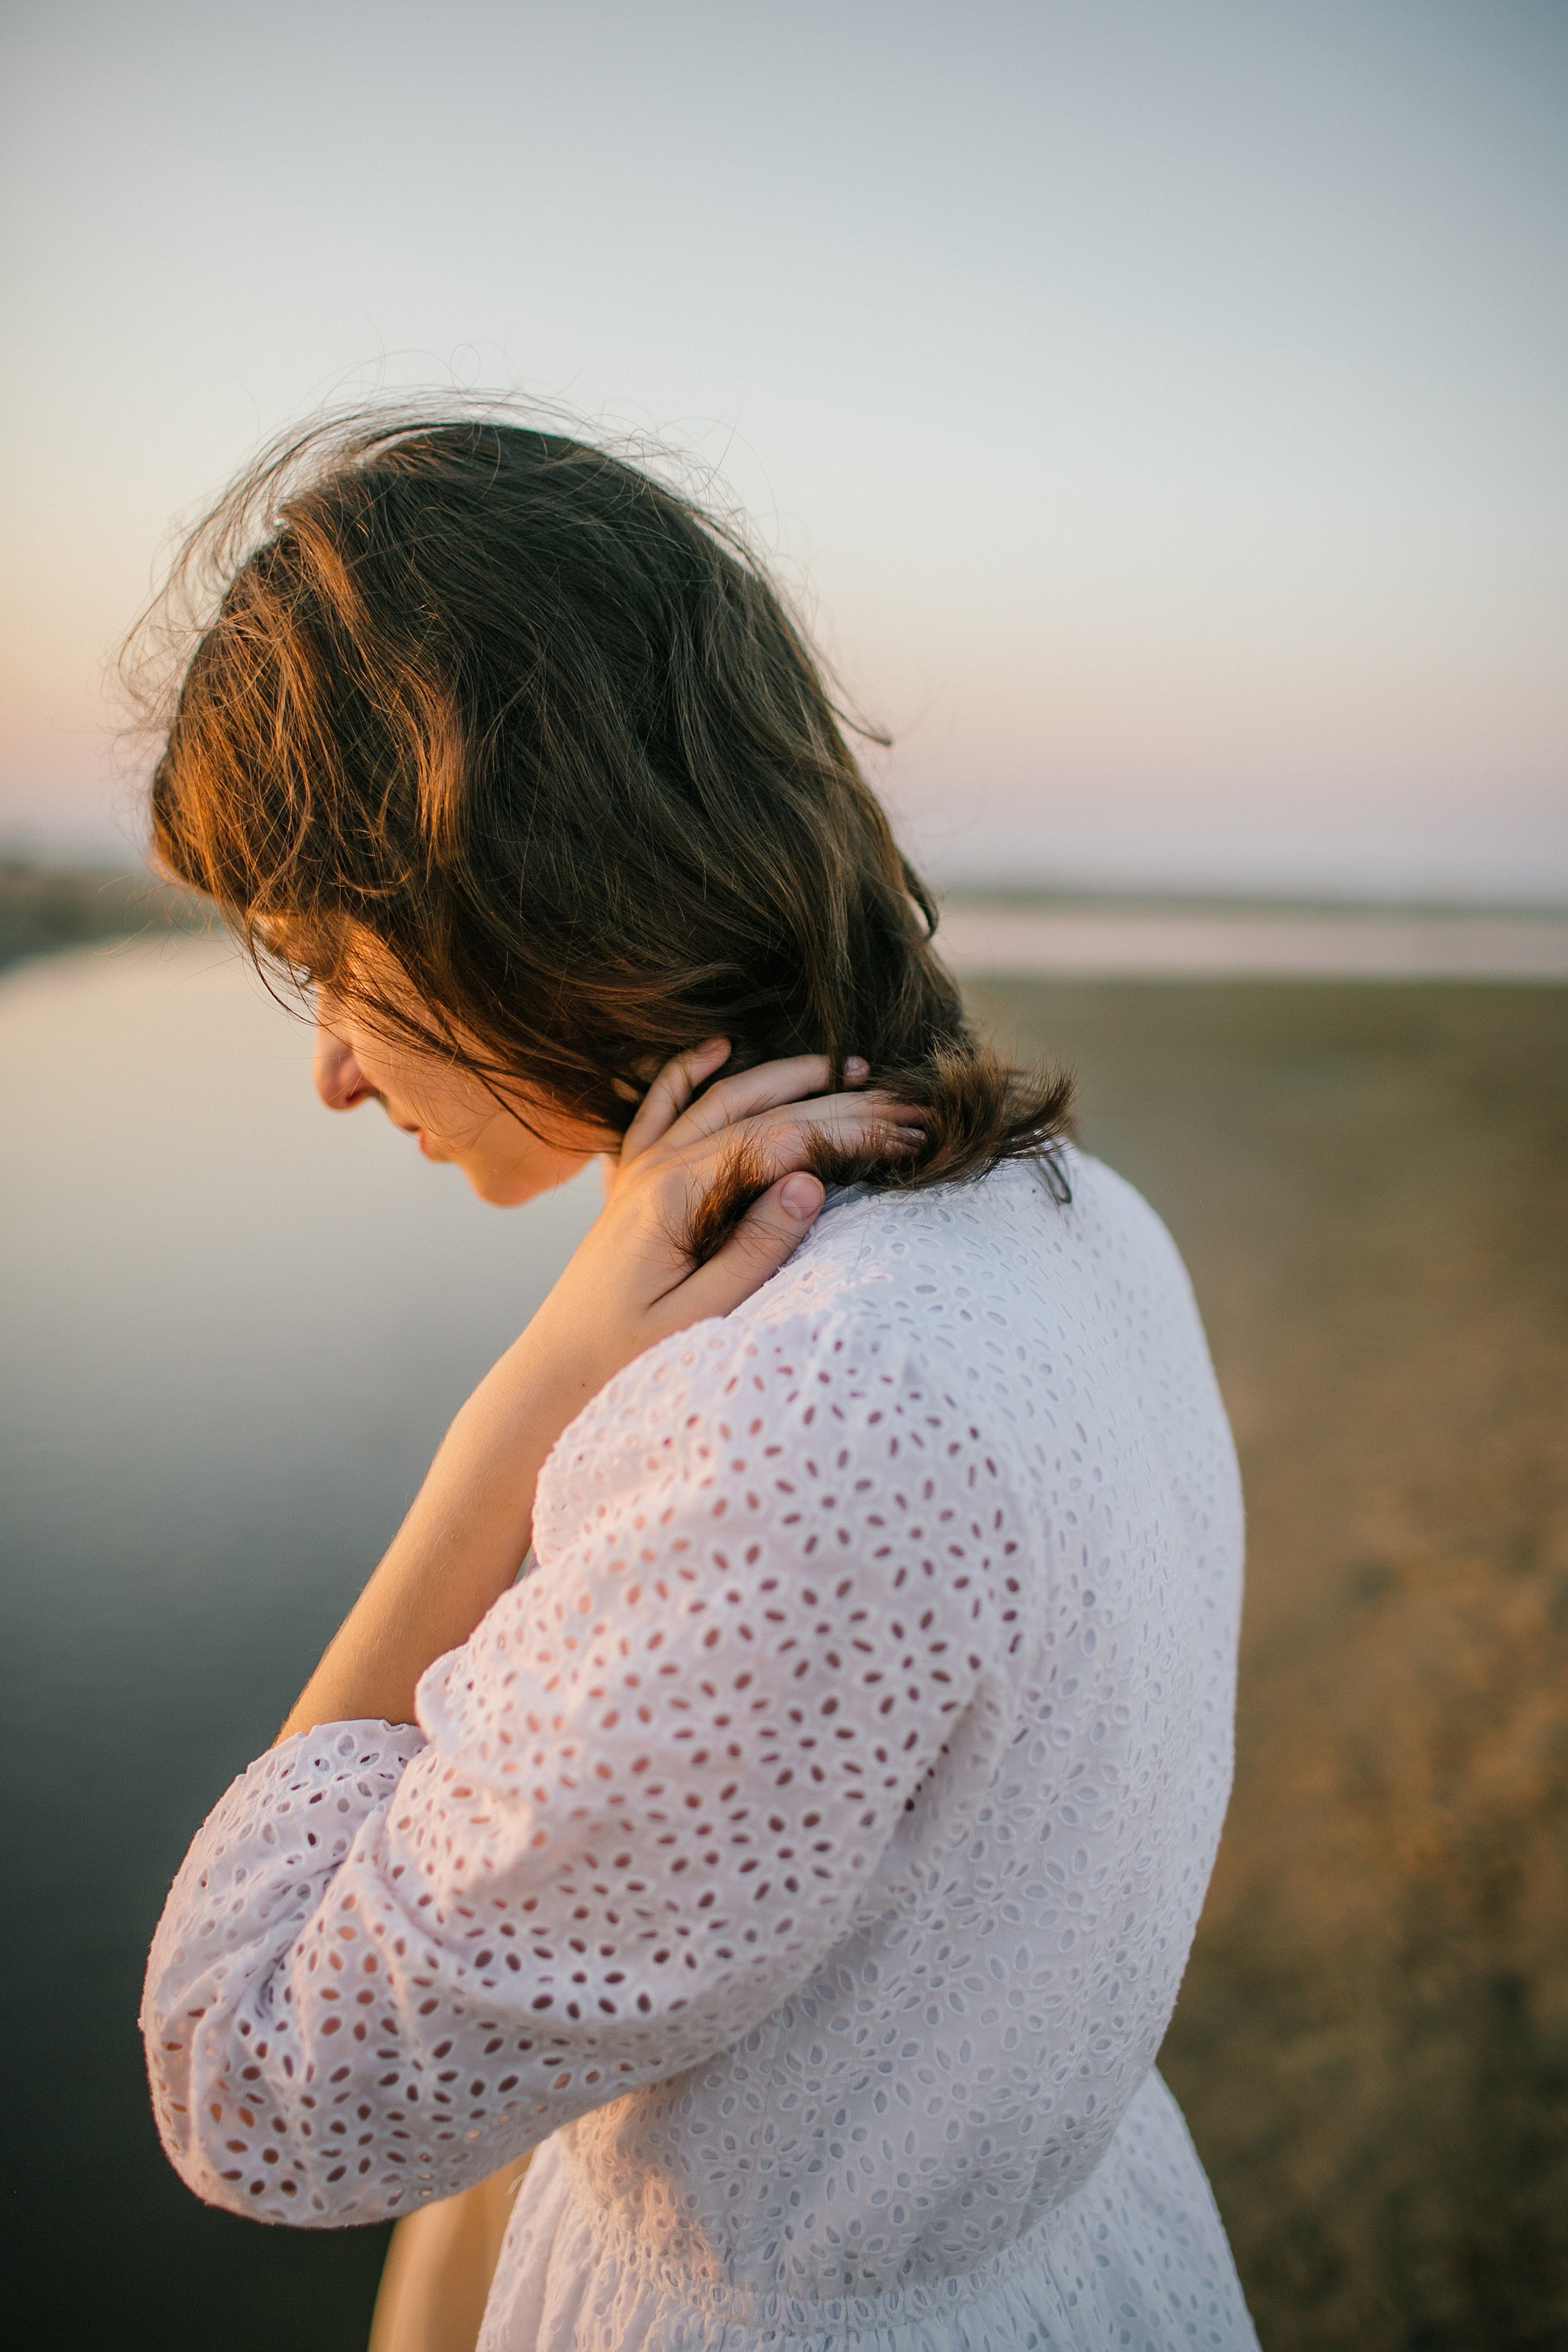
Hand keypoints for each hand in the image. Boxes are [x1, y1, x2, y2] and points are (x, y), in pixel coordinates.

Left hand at [528, 1040, 921, 1412]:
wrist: (553, 1380)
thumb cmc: (624, 1363)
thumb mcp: (699, 1319)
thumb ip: (755, 1250)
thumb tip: (810, 1182)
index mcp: (674, 1198)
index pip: (780, 1144)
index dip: (848, 1132)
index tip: (905, 1131)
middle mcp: (655, 1170)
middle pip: (758, 1111)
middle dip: (835, 1099)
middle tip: (900, 1097)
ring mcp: (639, 1172)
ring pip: (718, 1098)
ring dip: (782, 1076)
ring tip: (843, 1066)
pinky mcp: (630, 1186)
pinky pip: (656, 1110)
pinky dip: (687, 1073)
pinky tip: (719, 1048)